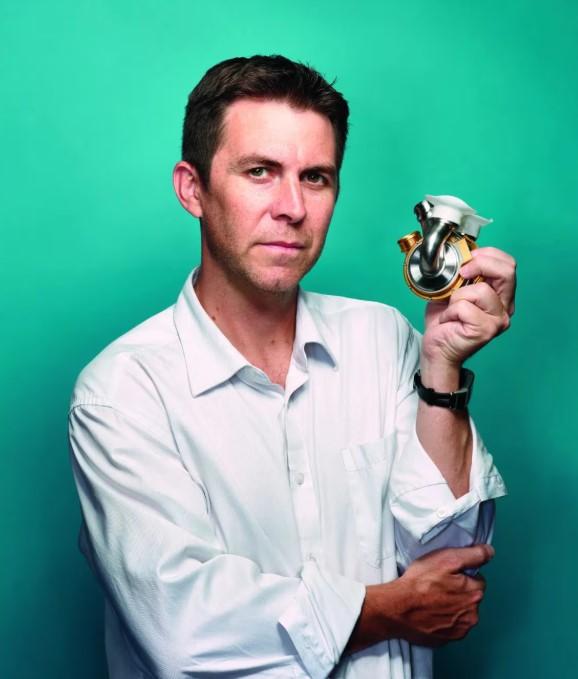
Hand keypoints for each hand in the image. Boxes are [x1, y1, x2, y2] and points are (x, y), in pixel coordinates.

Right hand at [346, 544, 493, 653]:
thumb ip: (473, 554)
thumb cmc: (419, 583)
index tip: (447, 573)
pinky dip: (443, 619)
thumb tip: (489, 552)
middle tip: (437, 584)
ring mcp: (459, 630)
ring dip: (451, 605)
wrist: (397, 608)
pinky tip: (430, 611)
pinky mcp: (446, 639)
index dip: (462, 573)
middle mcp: (472, 615)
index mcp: (474, 594)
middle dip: (458, 590)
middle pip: (470, 597)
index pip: (478, 579)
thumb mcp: (447, 558)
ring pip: (461, 612)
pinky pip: (450, 625)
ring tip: (431, 598)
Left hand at [421, 247, 516, 368]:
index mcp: (500, 295)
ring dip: (458, 296)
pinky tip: (449, 321)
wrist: (436, 349)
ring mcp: (498, 320)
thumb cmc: (444, 321)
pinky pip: (465, 307)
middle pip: (507, 272)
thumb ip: (463, 274)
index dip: (488, 255)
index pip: (508, 265)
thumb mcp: (453, 290)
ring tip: (451, 310)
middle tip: (462, 273)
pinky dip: (450, 311)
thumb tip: (462, 256)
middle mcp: (505, 308)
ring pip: (481, 290)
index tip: (468, 258)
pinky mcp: (486, 330)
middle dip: (480, 264)